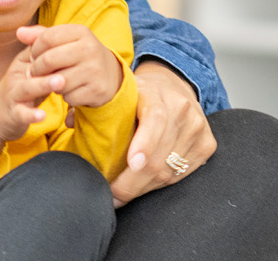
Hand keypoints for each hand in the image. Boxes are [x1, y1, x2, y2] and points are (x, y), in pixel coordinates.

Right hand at [0, 45, 65, 162]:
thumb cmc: (22, 89)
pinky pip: (22, 114)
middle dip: (50, 63)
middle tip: (70, 61)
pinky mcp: (13, 113)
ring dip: (43, 84)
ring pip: (27, 88)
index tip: (75, 46)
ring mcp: (14, 94)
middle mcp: (17, 75)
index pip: (38, 50)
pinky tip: (42, 115)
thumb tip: (66, 38)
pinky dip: (31, 115)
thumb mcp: (31, 70)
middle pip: (33, 66)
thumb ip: (46, 57)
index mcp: (24, 63)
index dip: (55, 48)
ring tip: (60, 82)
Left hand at [19, 24, 122, 107]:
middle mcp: (90, 49)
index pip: (46, 38)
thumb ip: (40, 35)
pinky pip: (68, 96)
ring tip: (56, 80)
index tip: (35, 56)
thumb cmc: (78, 55)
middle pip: (49, 60)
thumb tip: (18, 32)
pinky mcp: (97, 90)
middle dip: (37, 69)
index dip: (35, 49)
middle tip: (37, 73)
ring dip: (51, 84)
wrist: (110, 75)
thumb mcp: (64, 41)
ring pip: (56, 81)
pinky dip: (65, 96)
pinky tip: (71, 90)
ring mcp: (95, 70)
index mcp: (81, 32)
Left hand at [107, 60, 215, 206]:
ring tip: (119, 194)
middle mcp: (183, 111)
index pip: (155, 120)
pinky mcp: (207, 145)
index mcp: (158, 94)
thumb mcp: (119, 91)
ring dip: (141, 188)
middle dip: (130, 182)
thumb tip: (70, 122)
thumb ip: (95, 105)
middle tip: (108, 195)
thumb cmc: (139, 92)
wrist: (174, 83)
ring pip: (168, 170)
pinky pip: (180, 174)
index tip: (132, 163)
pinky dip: (157, 184)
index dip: (144, 143)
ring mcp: (198, 129)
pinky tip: (141, 186)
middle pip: (159, 156)